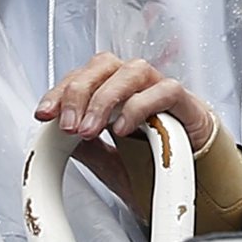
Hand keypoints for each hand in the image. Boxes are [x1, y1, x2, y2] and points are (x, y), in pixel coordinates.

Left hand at [38, 55, 218, 214]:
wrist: (197, 177)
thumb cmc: (153, 162)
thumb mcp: (110, 162)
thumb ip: (86, 150)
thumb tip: (55, 142)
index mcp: (112, 91)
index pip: (82, 77)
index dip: (61, 92)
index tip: (44, 114)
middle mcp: (134, 83)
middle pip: (103, 65)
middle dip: (79, 92)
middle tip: (68, 125)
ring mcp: (159, 88)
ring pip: (131, 71)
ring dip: (105, 98)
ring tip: (89, 130)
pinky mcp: (184, 102)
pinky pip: (164, 91)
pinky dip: (140, 106)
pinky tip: (123, 128)